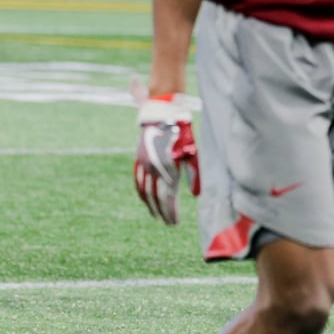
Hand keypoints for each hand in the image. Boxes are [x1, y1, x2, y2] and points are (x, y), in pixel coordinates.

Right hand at [133, 94, 199, 224]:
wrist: (161, 110)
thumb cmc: (181, 130)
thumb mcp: (191, 150)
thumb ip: (193, 173)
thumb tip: (195, 195)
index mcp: (166, 166)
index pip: (167, 195)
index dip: (171, 210)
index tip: (175, 222)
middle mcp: (152, 166)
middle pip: (155, 196)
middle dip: (162, 211)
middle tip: (168, 223)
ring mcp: (143, 162)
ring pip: (144, 189)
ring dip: (150, 204)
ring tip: (156, 215)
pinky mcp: (139, 157)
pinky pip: (137, 179)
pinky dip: (141, 191)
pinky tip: (145, 199)